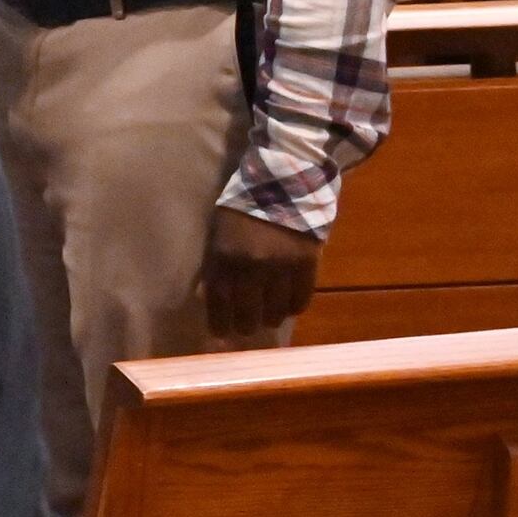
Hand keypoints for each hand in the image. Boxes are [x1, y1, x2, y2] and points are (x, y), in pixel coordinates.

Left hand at [201, 206, 322, 337]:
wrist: (283, 182)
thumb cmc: (243, 208)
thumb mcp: (218, 233)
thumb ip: (216, 265)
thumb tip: (210, 299)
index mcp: (223, 257)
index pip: (219, 303)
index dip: (219, 324)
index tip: (221, 334)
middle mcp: (251, 266)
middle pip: (248, 315)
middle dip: (245, 327)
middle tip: (246, 328)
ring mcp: (281, 267)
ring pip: (276, 312)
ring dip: (270, 319)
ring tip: (268, 317)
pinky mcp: (307, 264)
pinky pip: (300, 300)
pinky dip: (293, 307)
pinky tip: (288, 306)